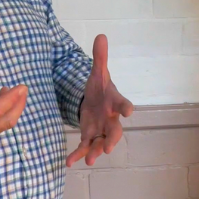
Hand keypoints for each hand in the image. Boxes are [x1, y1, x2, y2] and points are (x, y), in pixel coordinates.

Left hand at [67, 34, 132, 166]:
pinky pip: (84, 147)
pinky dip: (78, 155)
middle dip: (112, 140)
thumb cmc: (101, 88)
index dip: (126, 108)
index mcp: (115, 102)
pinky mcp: (89, 136)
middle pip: (115, 131)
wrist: (95, 100)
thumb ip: (100, 58)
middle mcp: (111, 119)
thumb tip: (101, 35)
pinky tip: (69, 163)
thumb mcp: (99, 72)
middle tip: (109, 148)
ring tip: (89, 160)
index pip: (123, 104)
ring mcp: (101, 130)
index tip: (129, 111)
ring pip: (100, 143)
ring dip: (95, 151)